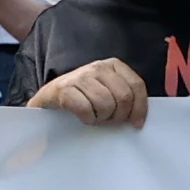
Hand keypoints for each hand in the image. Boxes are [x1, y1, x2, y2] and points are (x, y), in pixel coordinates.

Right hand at [32, 57, 149, 126]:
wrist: (49, 98)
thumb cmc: (83, 97)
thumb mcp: (107, 90)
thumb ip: (123, 96)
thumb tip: (138, 118)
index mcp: (113, 65)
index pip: (136, 86)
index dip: (140, 108)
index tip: (135, 124)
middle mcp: (98, 67)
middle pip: (123, 97)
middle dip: (119, 116)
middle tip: (108, 120)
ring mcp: (80, 76)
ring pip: (106, 104)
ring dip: (101, 118)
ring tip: (95, 117)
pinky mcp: (65, 89)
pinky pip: (86, 110)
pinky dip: (87, 119)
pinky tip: (84, 117)